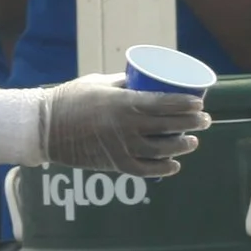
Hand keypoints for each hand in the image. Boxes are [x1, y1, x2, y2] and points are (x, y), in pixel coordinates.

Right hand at [42, 74, 208, 176]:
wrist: (46, 128)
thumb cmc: (71, 99)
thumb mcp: (100, 83)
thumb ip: (124, 83)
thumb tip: (146, 80)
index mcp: (124, 103)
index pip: (165, 103)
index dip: (186, 104)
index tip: (200, 102)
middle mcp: (126, 126)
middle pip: (169, 126)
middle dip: (192, 123)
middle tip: (205, 119)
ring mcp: (122, 148)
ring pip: (162, 149)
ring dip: (182, 146)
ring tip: (193, 141)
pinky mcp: (115, 164)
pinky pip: (145, 170)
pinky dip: (163, 169)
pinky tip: (174, 164)